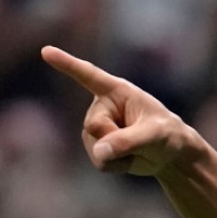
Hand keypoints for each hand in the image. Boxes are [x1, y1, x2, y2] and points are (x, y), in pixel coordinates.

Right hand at [40, 46, 196, 176]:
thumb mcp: (155, 135)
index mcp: (117, 91)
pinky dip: (118, 166)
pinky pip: (100, 162)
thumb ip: (128, 141)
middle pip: (94, 126)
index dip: (67, 64)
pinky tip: (130, 159)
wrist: (170, 154)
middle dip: (117, 139)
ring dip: (120, 155)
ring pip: (96, 148)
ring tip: (137, 148)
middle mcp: (102, 106)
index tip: (47, 51)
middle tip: (141, 140)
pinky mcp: (96, 146)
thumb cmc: (167, 135)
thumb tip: (100, 152)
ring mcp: (96, 127)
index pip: (89, 76)